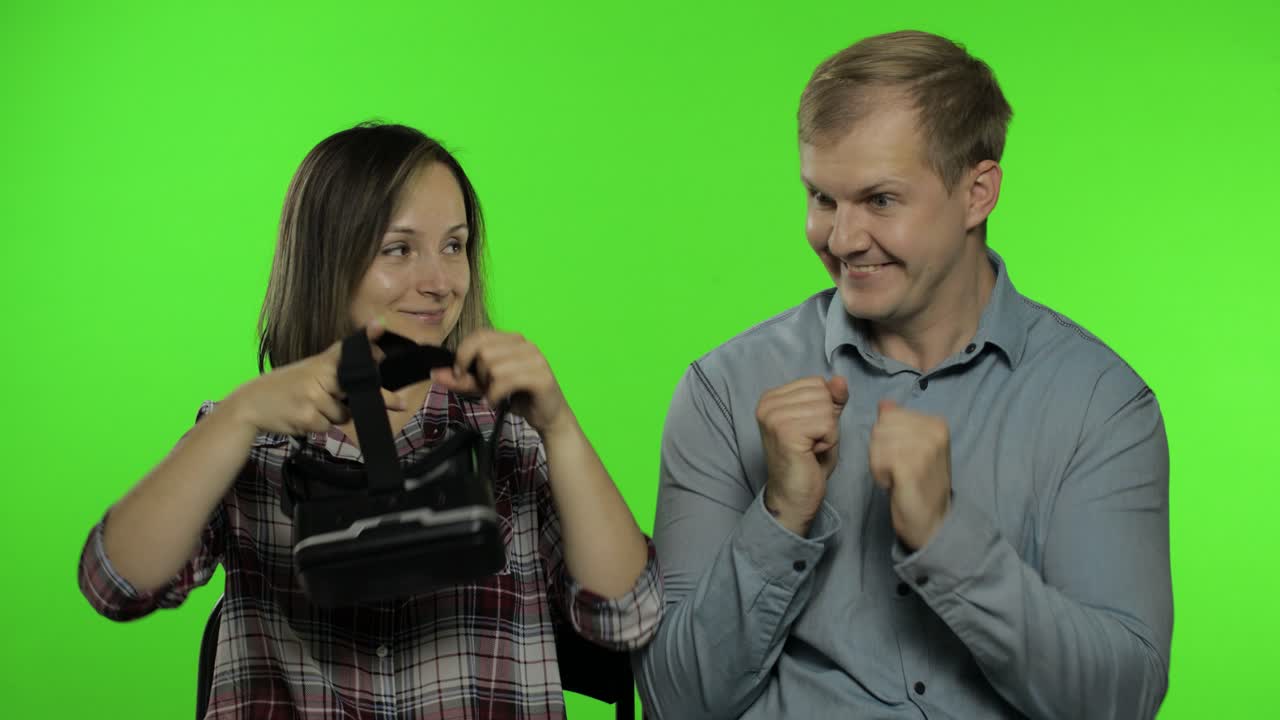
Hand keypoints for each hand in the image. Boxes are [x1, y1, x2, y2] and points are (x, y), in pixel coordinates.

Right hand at [222, 320, 405, 435]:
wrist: (250, 405)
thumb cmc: (285, 388)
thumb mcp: (308, 370)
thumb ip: (335, 366)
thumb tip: (368, 361)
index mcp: (320, 363)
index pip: (346, 350)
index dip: (367, 342)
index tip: (380, 325)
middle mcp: (319, 376)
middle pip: (358, 388)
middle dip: (380, 398)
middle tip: (401, 404)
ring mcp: (313, 397)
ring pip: (343, 414)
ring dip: (332, 416)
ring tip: (310, 407)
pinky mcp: (307, 417)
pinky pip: (327, 427)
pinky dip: (318, 426)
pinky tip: (302, 417)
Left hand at [429, 330, 571, 436]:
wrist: (549, 418)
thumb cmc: (518, 398)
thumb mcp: (485, 387)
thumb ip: (462, 379)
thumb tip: (435, 373)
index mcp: (513, 340)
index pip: (479, 335)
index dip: (463, 354)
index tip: (460, 374)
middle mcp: (526, 344)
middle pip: (483, 350)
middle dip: (476, 373)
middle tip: (483, 389)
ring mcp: (535, 358)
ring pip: (493, 365)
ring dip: (486, 387)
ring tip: (493, 397)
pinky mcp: (541, 376)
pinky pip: (504, 380)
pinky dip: (493, 395)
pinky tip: (496, 403)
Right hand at [756, 376, 848, 535]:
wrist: (794, 496)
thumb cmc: (808, 460)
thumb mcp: (824, 421)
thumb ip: (832, 398)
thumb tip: (840, 379)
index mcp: (771, 397)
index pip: (817, 383)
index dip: (824, 408)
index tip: (808, 431)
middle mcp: (768, 403)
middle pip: (823, 394)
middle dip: (827, 420)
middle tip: (810, 442)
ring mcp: (774, 417)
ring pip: (827, 409)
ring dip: (828, 433)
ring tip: (810, 448)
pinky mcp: (785, 431)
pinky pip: (828, 424)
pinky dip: (828, 442)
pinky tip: (811, 453)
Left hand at [868, 399, 951, 550]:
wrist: (933, 522)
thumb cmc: (920, 484)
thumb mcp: (913, 447)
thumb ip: (899, 423)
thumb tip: (885, 403)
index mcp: (937, 423)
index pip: (889, 414)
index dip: (886, 437)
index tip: (902, 457)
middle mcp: (934, 432)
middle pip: (881, 427)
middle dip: (880, 449)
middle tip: (897, 469)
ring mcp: (925, 449)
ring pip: (877, 441)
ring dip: (879, 463)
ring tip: (896, 477)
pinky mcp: (911, 467)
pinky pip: (877, 459)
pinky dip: (879, 474)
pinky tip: (893, 484)